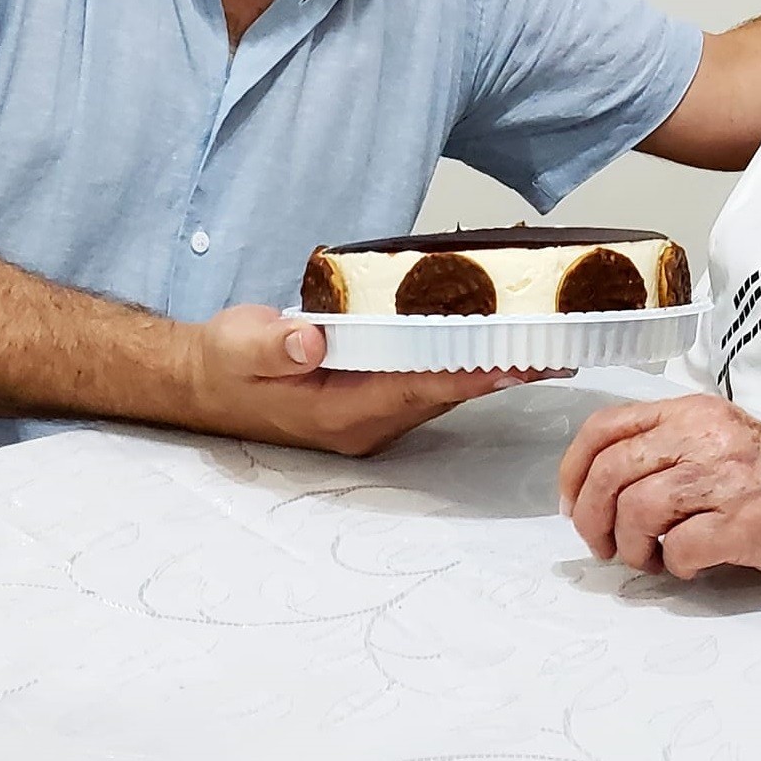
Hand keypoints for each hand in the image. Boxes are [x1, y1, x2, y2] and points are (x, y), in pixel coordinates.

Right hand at [180, 304, 558, 455]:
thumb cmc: (223, 363)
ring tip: (546, 343)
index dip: (470, 374)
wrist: (201, 383)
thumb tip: (311, 340)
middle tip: (559, 346)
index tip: (517, 361)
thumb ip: (274, 345)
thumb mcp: (237, 347)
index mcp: (341, 412)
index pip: (419, 388)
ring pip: (443, 388)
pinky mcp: (372, 397)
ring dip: (492, 367)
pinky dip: (463, 360)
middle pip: (447, 392)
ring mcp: (372, 413)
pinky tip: (494, 341)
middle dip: (502, 370)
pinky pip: (428, 379)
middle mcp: (367, 420)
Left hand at [558, 394, 760, 578]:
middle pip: (611, 472)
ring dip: (630, 546)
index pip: (605, 427)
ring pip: (638, 509)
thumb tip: (598, 486)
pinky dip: (673, 565)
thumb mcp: (715, 434)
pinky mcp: (744, 521)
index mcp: (688, 412)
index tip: (571, 502)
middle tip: (601, 545)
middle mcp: (702, 436)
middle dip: (591, 518)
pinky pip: (682, 547)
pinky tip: (689, 566)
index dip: (574, 469)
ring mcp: (724, 478)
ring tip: (648, 558)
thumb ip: (664, 445)